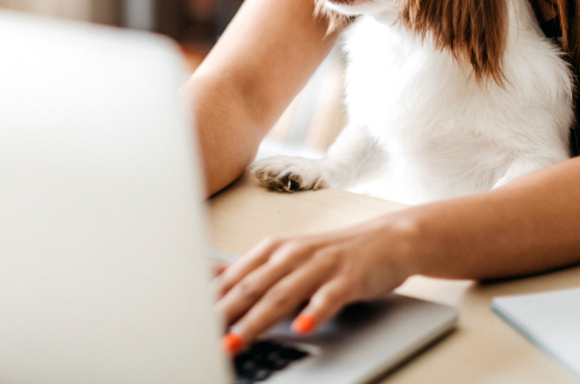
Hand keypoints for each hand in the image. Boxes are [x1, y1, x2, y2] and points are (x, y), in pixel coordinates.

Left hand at [214, 213, 417, 352]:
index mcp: (274, 251)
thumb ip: (253, 271)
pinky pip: (329, 297)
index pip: (235, 278)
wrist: (389, 240)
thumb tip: (212, 278)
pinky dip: (314, 311)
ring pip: (283, 294)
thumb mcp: (289, 258)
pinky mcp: (348, 278)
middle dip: (226, 313)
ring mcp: (321, 266)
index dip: (212, 302)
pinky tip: (303, 326)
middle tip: (204, 336)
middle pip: (253, 287)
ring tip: (237, 340)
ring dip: (257, 319)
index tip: (191, 323)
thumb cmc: (335, 254)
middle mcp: (293, 255)